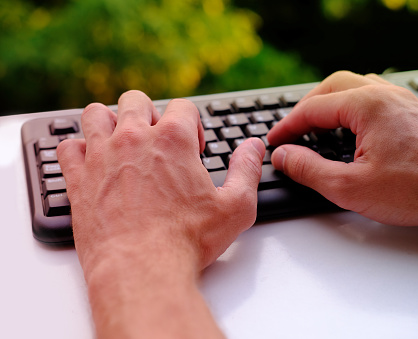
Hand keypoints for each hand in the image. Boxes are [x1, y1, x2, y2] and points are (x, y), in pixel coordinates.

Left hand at [57, 90, 264, 338]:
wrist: (142, 271)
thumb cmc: (187, 241)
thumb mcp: (235, 206)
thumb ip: (246, 169)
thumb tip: (254, 146)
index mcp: (173, 140)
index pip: (183, 107)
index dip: (193, 125)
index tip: (194, 149)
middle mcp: (135, 139)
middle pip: (136, 100)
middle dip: (150, 114)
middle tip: (158, 142)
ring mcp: (102, 156)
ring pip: (97, 113)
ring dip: (110, 121)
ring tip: (122, 142)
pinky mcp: (78, 179)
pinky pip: (67, 147)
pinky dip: (79, 149)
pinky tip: (93, 164)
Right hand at [267, 72, 417, 243]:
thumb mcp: (350, 186)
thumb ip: (309, 169)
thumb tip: (284, 156)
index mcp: (367, 105)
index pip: (313, 108)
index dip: (287, 126)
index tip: (275, 141)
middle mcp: (385, 94)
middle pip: (331, 87)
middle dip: (306, 108)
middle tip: (292, 132)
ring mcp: (401, 100)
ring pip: (353, 87)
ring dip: (329, 103)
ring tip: (316, 127)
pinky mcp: (411, 110)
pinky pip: (372, 96)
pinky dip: (350, 107)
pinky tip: (349, 128)